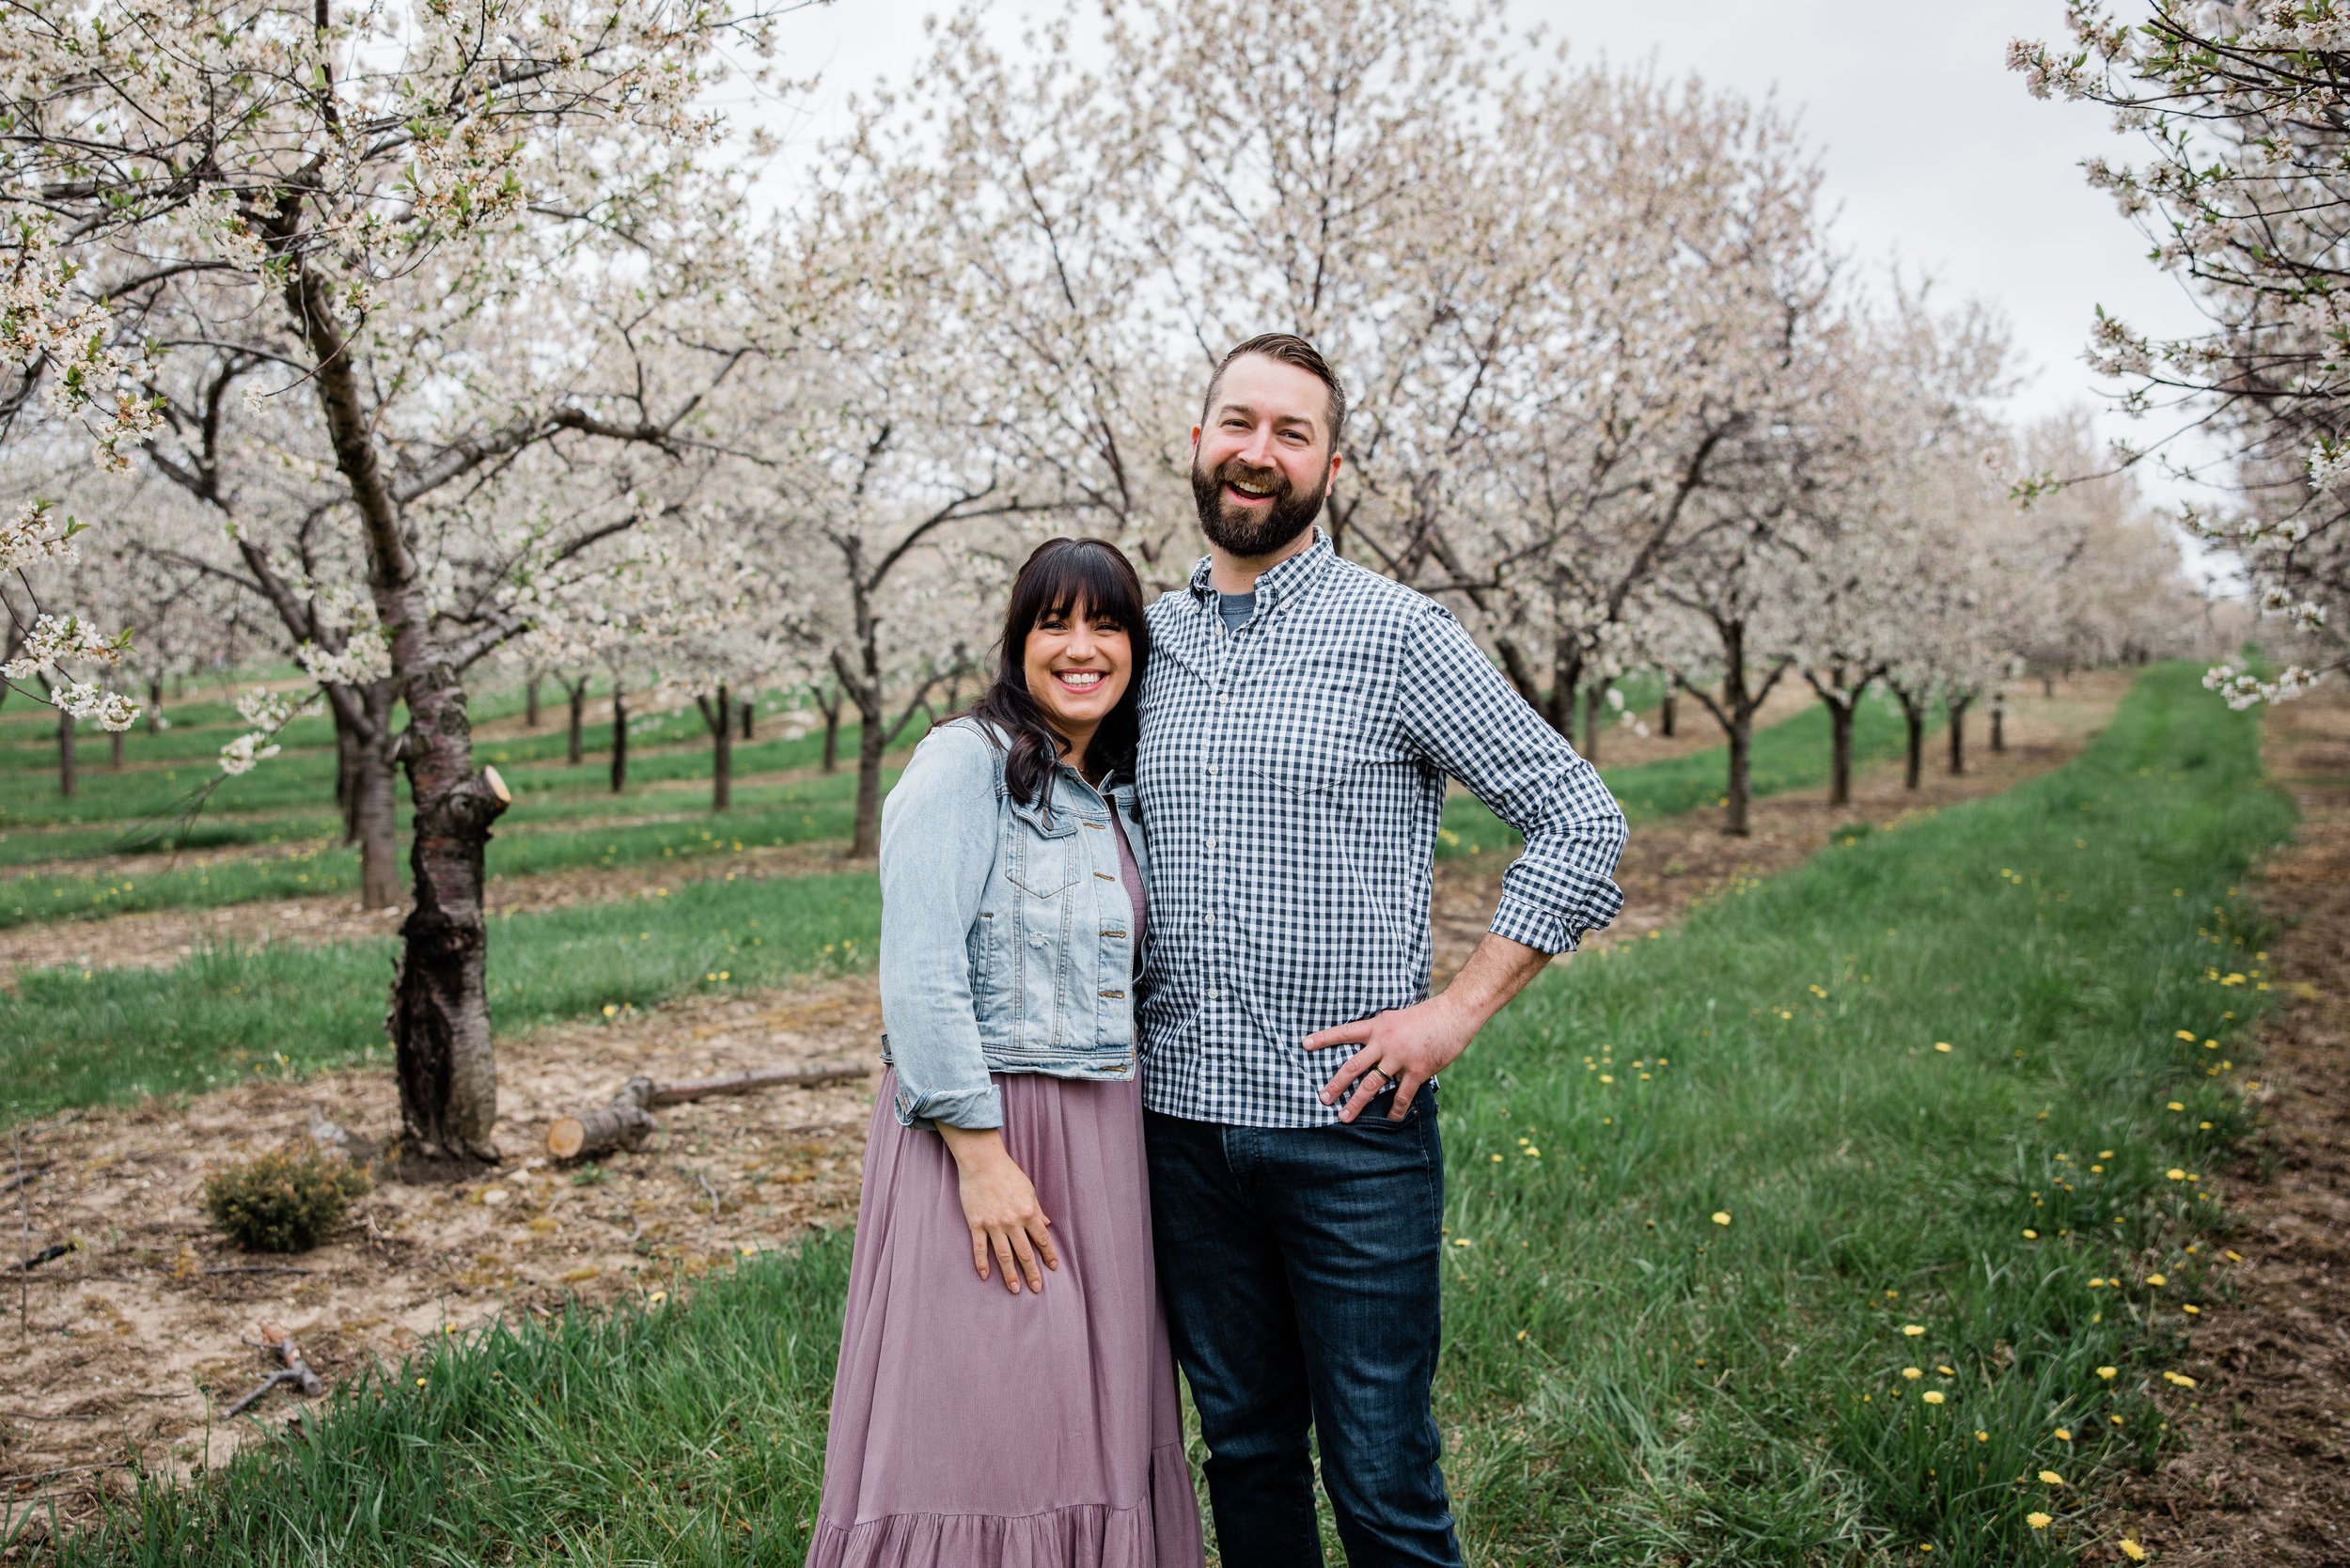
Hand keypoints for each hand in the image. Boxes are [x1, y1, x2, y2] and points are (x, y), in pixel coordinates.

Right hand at [935, 1126, 1058, 1293]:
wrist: (982, 1162)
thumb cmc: (1007, 1173)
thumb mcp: (1028, 1189)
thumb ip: (1037, 1208)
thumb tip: (1046, 1224)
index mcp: (1028, 1212)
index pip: (1042, 1239)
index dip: (1049, 1255)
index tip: (1054, 1268)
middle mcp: (1013, 1221)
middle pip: (1025, 1253)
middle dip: (1032, 1272)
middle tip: (1037, 1288)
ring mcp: (993, 1224)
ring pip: (1004, 1255)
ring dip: (1010, 1274)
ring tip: (1015, 1289)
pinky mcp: (976, 1223)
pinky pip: (980, 1248)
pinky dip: (982, 1263)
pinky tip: (985, 1276)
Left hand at [1304, 993, 1476, 1123]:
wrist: (1454, 1013)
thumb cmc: (1428, 1014)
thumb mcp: (1397, 1017)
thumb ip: (1382, 1031)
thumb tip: (1372, 1045)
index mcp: (1378, 1026)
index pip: (1345, 1032)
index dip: (1324, 1038)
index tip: (1304, 1044)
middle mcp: (1384, 1042)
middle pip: (1353, 1066)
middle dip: (1335, 1084)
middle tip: (1322, 1098)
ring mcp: (1400, 1058)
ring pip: (1372, 1085)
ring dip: (1357, 1103)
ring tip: (1344, 1117)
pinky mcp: (1417, 1070)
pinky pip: (1402, 1095)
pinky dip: (1396, 1110)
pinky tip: (1390, 1120)